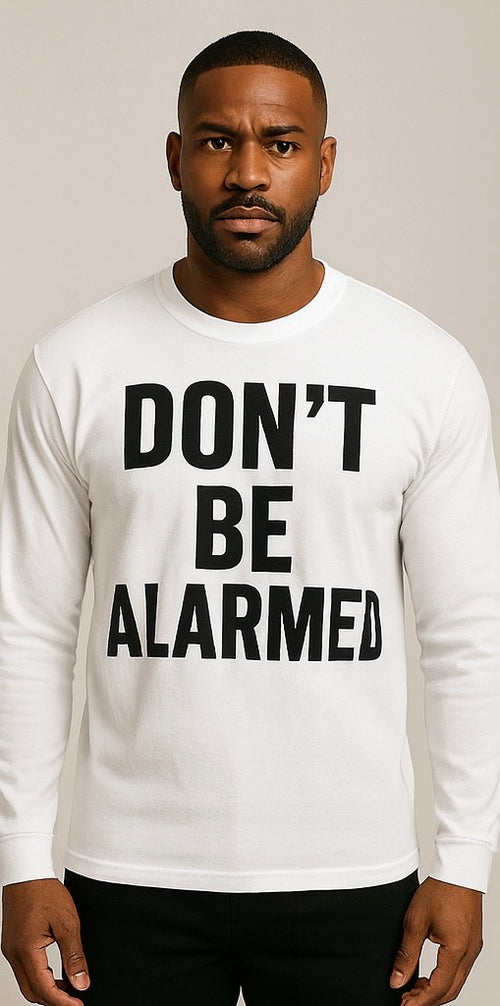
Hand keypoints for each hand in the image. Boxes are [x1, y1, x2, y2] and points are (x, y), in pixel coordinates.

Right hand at [1, 877, 90, 1004]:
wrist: (26, 872)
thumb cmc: (44, 891)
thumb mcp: (67, 923)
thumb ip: (74, 955)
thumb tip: (81, 982)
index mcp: (26, 950)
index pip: (44, 989)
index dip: (62, 1002)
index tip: (78, 1005)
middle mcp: (14, 954)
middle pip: (32, 991)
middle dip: (53, 1000)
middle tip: (74, 1000)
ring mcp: (11, 949)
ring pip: (27, 982)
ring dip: (46, 989)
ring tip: (68, 988)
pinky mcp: (12, 944)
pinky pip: (24, 969)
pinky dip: (39, 976)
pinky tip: (55, 973)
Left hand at [389, 875, 482, 1003]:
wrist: (459, 870)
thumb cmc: (440, 890)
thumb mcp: (415, 921)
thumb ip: (406, 954)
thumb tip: (397, 980)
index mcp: (456, 948)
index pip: (438, 987)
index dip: (420, 1000)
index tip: (404, 1005)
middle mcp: (469, 952)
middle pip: (450, 991)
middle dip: (428, 1000)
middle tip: (406, 1000)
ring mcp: (473, 948)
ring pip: (456, 982)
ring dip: (435, 990)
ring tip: (413, 989)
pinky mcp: (472, 943)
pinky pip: (459, 970)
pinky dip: (443, 978)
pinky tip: (427, 975)